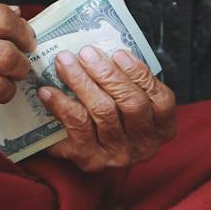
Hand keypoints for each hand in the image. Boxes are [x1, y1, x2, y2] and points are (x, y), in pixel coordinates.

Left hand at [37, 47, 176, 172]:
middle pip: (132, 104)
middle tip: (85, 52)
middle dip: (108, 74)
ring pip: (104, 112)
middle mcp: (145, 144)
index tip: (118, 52)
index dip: (140, 74)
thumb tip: (102, 49)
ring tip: (64, 62)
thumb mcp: (128, 98)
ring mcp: (119, 155)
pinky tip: (48, 90)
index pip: (161, 99)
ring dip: (82, 82)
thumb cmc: (112, 114)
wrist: (85, 150)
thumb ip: (126, 79)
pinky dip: (62, 105)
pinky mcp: (91, 160)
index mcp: (163, 126)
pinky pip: (77, 127)